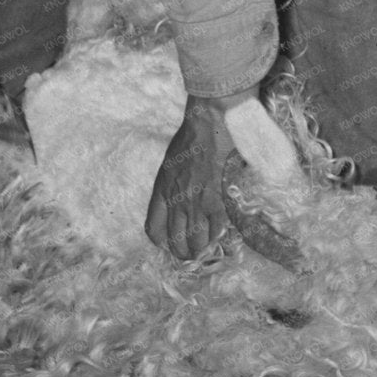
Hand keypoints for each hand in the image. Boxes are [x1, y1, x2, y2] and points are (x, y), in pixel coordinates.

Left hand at [146, 93, 242, 259]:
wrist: (207, 123)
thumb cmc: (190, 138)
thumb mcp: (170, 165)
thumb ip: (172, 185)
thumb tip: (179, 199)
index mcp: (162, 192)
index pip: (154, 230)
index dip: (162, 243)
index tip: (170, 244)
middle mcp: (176, 202)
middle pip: (176, 241)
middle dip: (183, 252)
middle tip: (191, 253)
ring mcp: (196, 202)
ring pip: (196, 241)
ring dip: (201, 250)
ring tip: (206, 251)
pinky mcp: (216, 198)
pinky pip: (216, 228)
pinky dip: (219, 236)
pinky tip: (221, 236)